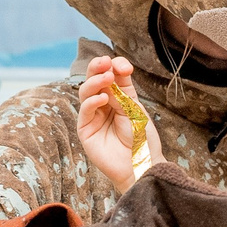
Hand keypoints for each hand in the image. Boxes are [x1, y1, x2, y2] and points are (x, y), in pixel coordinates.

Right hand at [76, 57, 162, 192]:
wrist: (141, 164)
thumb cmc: (142, 139)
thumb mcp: (135, 109)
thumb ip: (123, 91)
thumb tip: (111, 70)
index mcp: (119, 96)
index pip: (112, 75)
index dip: (115, 66)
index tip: (124, 67)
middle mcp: (103, 103)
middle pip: (94, 79)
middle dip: (98, 68)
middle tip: (104, 62)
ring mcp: (93, 116)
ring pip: (86, 92)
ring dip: (95, 82)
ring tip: (106, 78)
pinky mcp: (85, 129)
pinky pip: (85, 111)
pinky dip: (92, 102)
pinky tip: (103, 99)